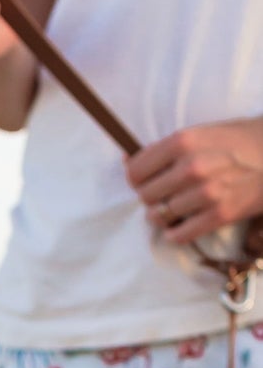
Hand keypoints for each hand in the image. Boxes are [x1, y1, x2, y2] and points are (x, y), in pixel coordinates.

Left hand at [127, 119, 262, 246]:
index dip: (136, 178)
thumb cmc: (240, 140)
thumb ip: (166, 148)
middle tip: (165, 194)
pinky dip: (176, 233)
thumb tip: (127, 160)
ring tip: (176, 208)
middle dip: (151, 196)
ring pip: (159, 216)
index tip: (143, 180)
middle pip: (145, 195)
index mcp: (183, 141)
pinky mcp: (219, 215)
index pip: (135, 171)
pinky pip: (179, 235)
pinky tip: (182, 225)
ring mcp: (206, 193)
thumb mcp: (203, 132)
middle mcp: (192, 167)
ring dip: (163, 216)